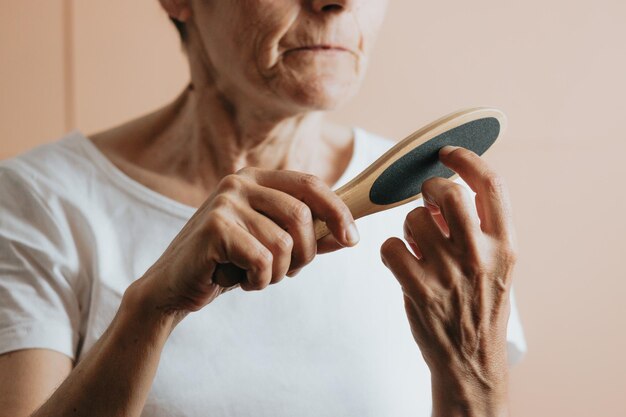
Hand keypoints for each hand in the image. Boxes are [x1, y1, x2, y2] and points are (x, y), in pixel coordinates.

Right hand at [133, 167, 358, 316]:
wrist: (174, 286)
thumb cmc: (227, 264)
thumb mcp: (272, 247)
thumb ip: (308, 238)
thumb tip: (349, 237)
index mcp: (257, 179)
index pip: (311, 185)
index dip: (338, 211)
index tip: (353, 239)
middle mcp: (240, 182)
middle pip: (302, 216)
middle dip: (303, 254)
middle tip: (283, 271)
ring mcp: (225, 202)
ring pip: (284, 243)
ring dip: (276, 273)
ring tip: (254, 275)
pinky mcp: (214, 227)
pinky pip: (262, 260)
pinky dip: (258, 280)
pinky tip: (238, 280)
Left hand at [380, 146, 516, 416]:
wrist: (470, 360)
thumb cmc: (480, 306)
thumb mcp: (498, 267)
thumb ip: (478, 229)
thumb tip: (440, 193)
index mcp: (506, 245)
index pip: (491, 184)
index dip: (467, 159)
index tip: (449, 153)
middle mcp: (480, 256)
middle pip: (447, 193)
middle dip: (430, 188)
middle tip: (427, 199)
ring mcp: (449, 273)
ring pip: (413, 219)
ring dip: (409, 226)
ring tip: (418, 247)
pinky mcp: (418, 289)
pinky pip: (390, 246)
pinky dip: (390, 250)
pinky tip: (402, 263)